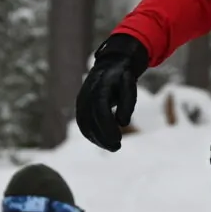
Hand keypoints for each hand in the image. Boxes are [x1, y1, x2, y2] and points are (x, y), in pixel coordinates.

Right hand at [74, 34, 148, 151]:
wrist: (110, 65)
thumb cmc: (122, 77)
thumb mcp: (129, 85)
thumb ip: (127, 103)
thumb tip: (122, 123)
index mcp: (99, 87)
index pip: (100, 111)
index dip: (108, 127)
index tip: (118, 140)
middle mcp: (87, 94)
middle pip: (90, 121)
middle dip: (102, 137)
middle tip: (116, 147)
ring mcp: (81, 100)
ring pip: (84, 125)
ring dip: (97, 139)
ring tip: (112, 146)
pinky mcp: (81, 106)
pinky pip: (83, 123)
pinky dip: (92, 135)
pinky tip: (103, 142)